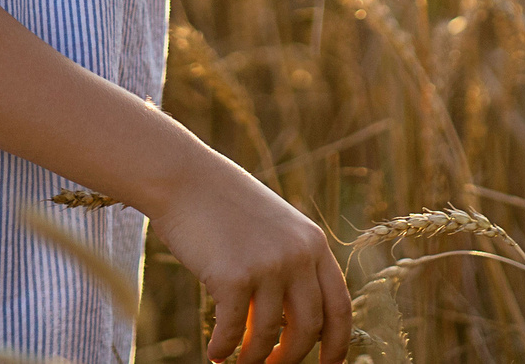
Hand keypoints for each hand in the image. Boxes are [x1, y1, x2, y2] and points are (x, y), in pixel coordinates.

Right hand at [146, 160, 352, 363]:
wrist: (185, 179)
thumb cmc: (224, 207)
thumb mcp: (274, 229)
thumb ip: (291, 266)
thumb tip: (294, 325)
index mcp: (313, 243)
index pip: (339, 306)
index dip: (337, 344)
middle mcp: (298, 255)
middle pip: (309, 328)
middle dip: (291, 357)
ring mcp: (268, 266)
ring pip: (270, 335)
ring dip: (253, 358)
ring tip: (239, 362)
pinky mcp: (234, 277)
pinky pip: (234, 331)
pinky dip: (224, 349)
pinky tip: (215, 353)